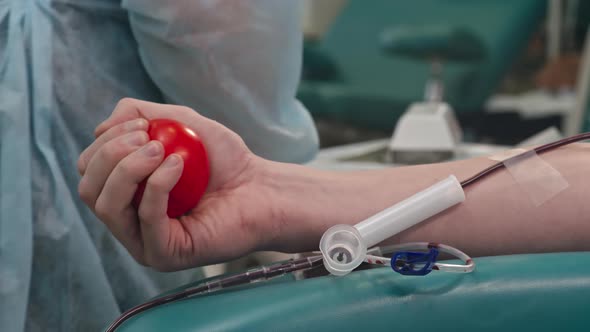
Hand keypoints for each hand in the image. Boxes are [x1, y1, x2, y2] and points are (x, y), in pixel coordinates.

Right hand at [78, 98, 278, 270]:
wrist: (261, 188)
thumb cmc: (224, 160)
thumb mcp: (180, 122)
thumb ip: (138, 114)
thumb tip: (100, 129)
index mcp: (126, 192)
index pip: (89, 169)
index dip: (106, 142)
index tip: (142, 124)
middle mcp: (128, 220)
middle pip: (89, 188)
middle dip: (111, 154)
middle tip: (149, 136)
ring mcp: (144, 240)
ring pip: (106, 205)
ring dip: (128, 167)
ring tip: (161, 149)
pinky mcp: (165, 253)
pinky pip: (144, 218)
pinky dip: (157, 184)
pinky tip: (178, 164)